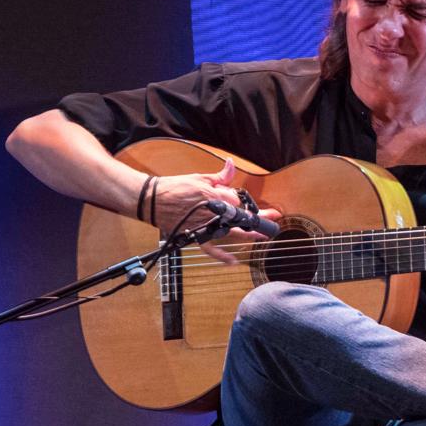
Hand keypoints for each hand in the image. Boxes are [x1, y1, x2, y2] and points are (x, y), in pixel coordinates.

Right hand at [149, 158, 280, 264]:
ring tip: (264, 236)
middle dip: (259, 218)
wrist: (152, 199)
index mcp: (216, 195)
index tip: (261, 206)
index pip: (239, 200)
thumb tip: (232, 164)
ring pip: (231, 231)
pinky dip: (221, 256)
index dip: (247, 203)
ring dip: (249, 235)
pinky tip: (234, 261)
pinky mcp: (196, 235)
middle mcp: (213, 212)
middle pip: (241, 217)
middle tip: (274, 219)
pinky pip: (210, 248)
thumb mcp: (200, 177)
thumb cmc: (175, 186)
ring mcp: (205, 225)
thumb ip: (220, 175)